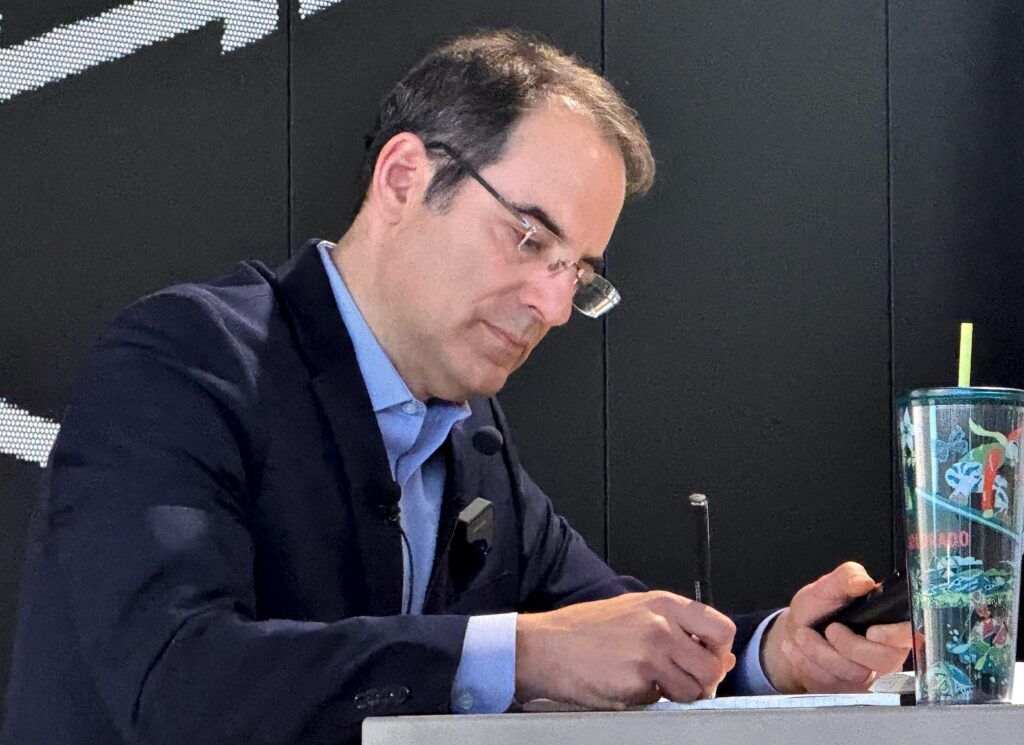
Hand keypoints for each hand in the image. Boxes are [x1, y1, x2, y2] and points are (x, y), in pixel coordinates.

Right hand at [515, 591, 735, 708]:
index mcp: (663, 604)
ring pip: (693, 691)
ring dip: (677, 695)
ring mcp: (650, 653)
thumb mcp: (637, 615)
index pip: (722, 629)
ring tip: (650, 682)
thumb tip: (725, 658)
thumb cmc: (587, 630)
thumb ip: (682, 632)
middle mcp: (661, 625)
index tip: (704, 660)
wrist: (546, 646)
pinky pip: (661, 701)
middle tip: (680, 682)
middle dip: (701, 682)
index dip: (718, 652)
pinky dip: (649, 700)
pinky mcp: (636, 680)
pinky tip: (627, 685)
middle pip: (713, 667)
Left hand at [762, 562, 912, 692]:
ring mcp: (869, 674)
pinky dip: (810, 663)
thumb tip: (864, 581)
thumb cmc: (818, 611)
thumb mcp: (827, 587)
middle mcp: (884, 651)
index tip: (872, 632)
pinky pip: (836, 684)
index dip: (896, 636)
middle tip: (830, 629)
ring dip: (821, 651)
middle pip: (885, 659)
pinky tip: (801, 649)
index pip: (911, 634)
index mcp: (887, 622)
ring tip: (804, 635)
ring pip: (856, 674)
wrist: (794, 634)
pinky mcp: (849, 689)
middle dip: (849, 645)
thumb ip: (846, 577)